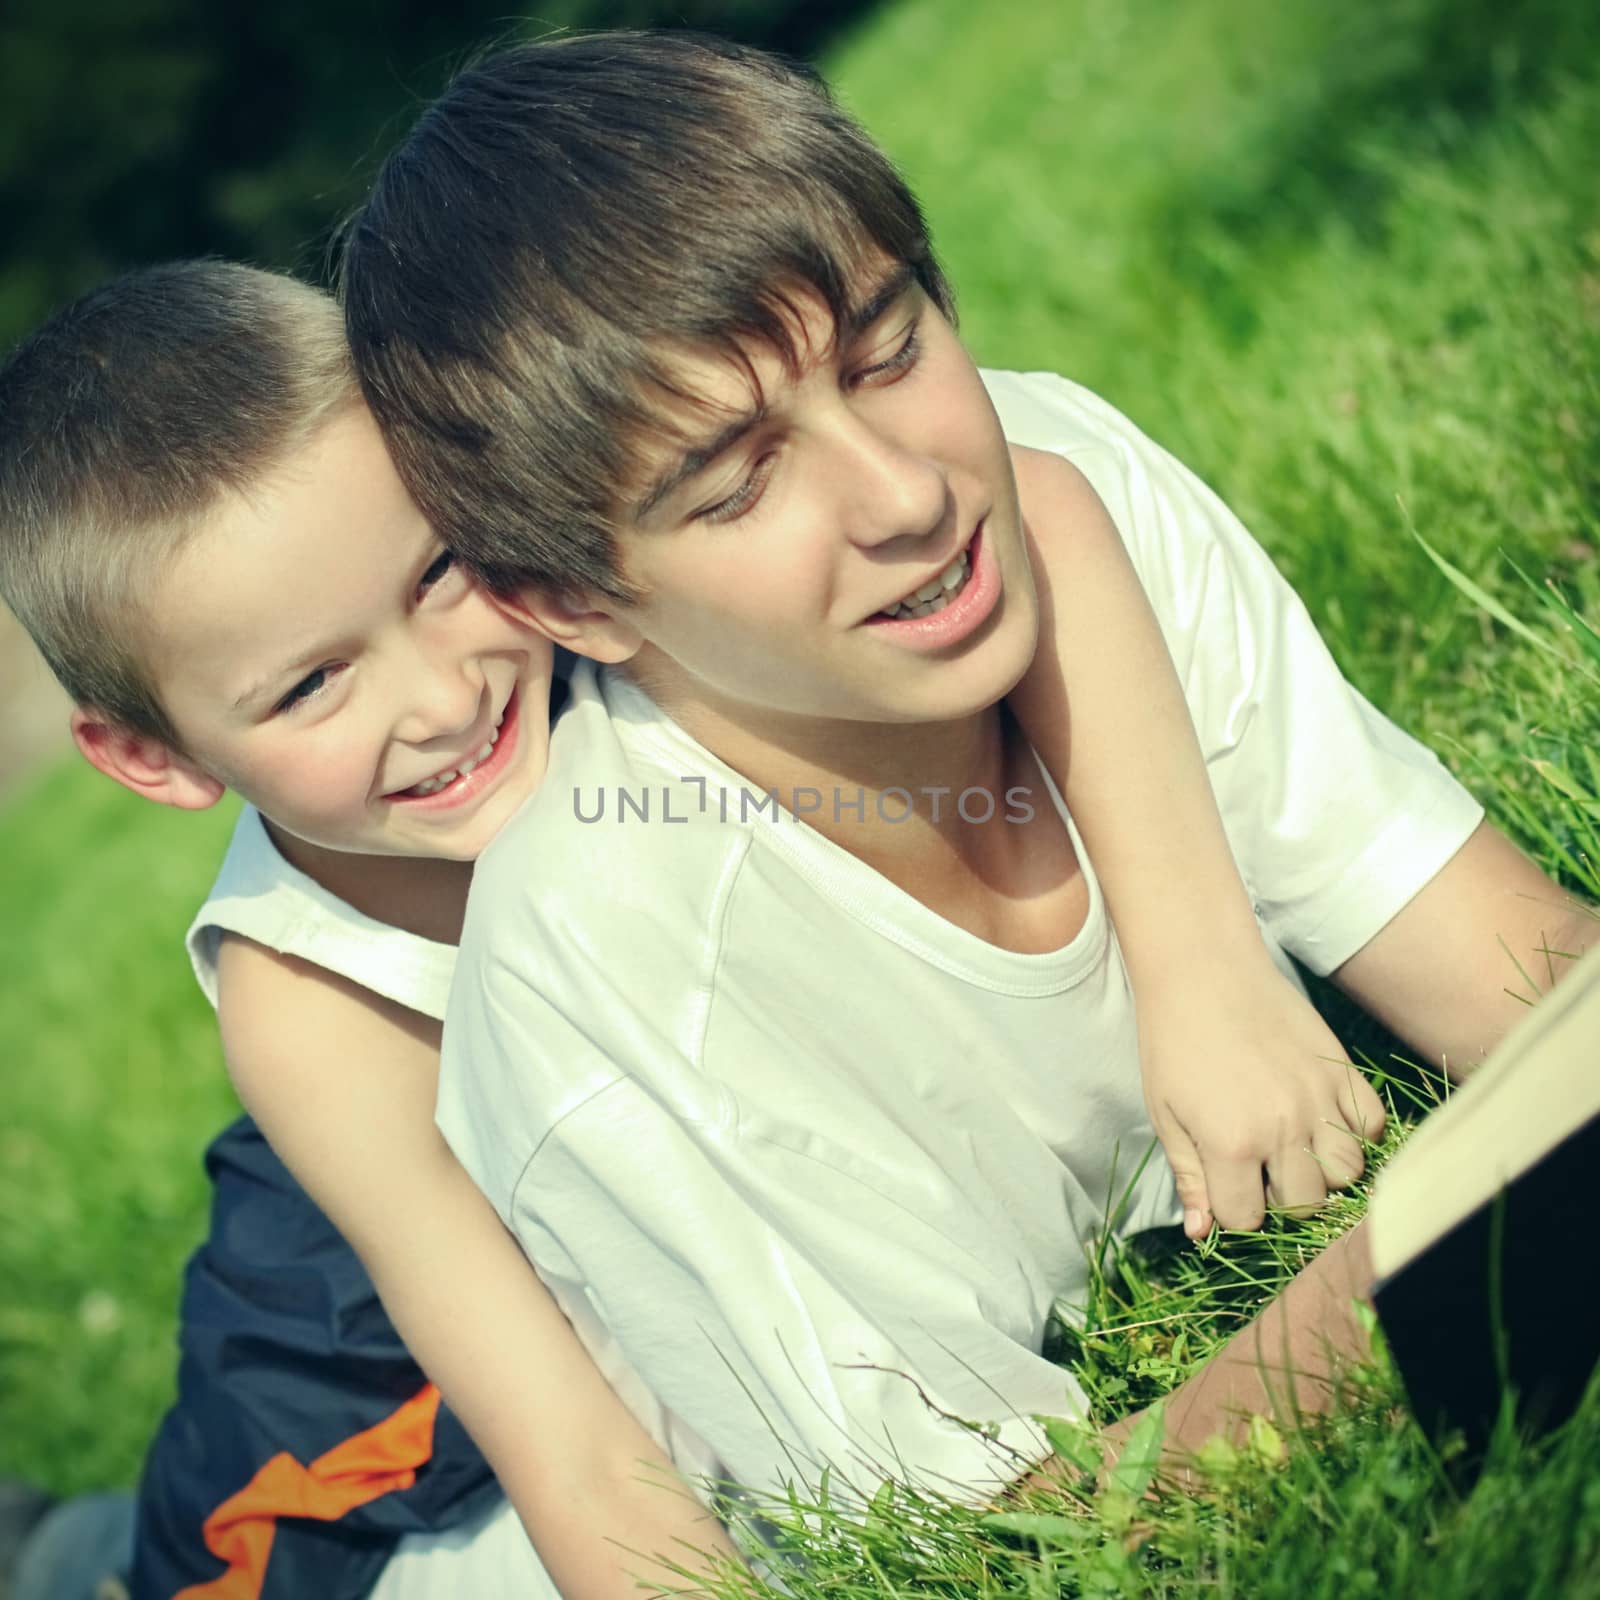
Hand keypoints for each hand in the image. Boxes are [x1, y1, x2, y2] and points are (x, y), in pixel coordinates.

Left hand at [1138, 961, 1386, 1236]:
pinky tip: (1325, 1121)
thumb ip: (1188, 1176)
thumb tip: (1201, 1233)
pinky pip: (1372, 1125)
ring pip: (1348, 1173)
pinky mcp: (1342, 1070)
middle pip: (1306, 1204)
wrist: (1203, 971)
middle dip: (1281, 1197)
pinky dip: (1355, 1133)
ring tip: (1295, 1148)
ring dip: (1323, 1172)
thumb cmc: (1172, 1042)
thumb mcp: (1165, 1114)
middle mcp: (1284, 1129)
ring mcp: (1319, 1099)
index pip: (1248, 1219)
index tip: (1224, 1185)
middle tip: (1260, 1169)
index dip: (1234, 1210)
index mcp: (1232, 1144)